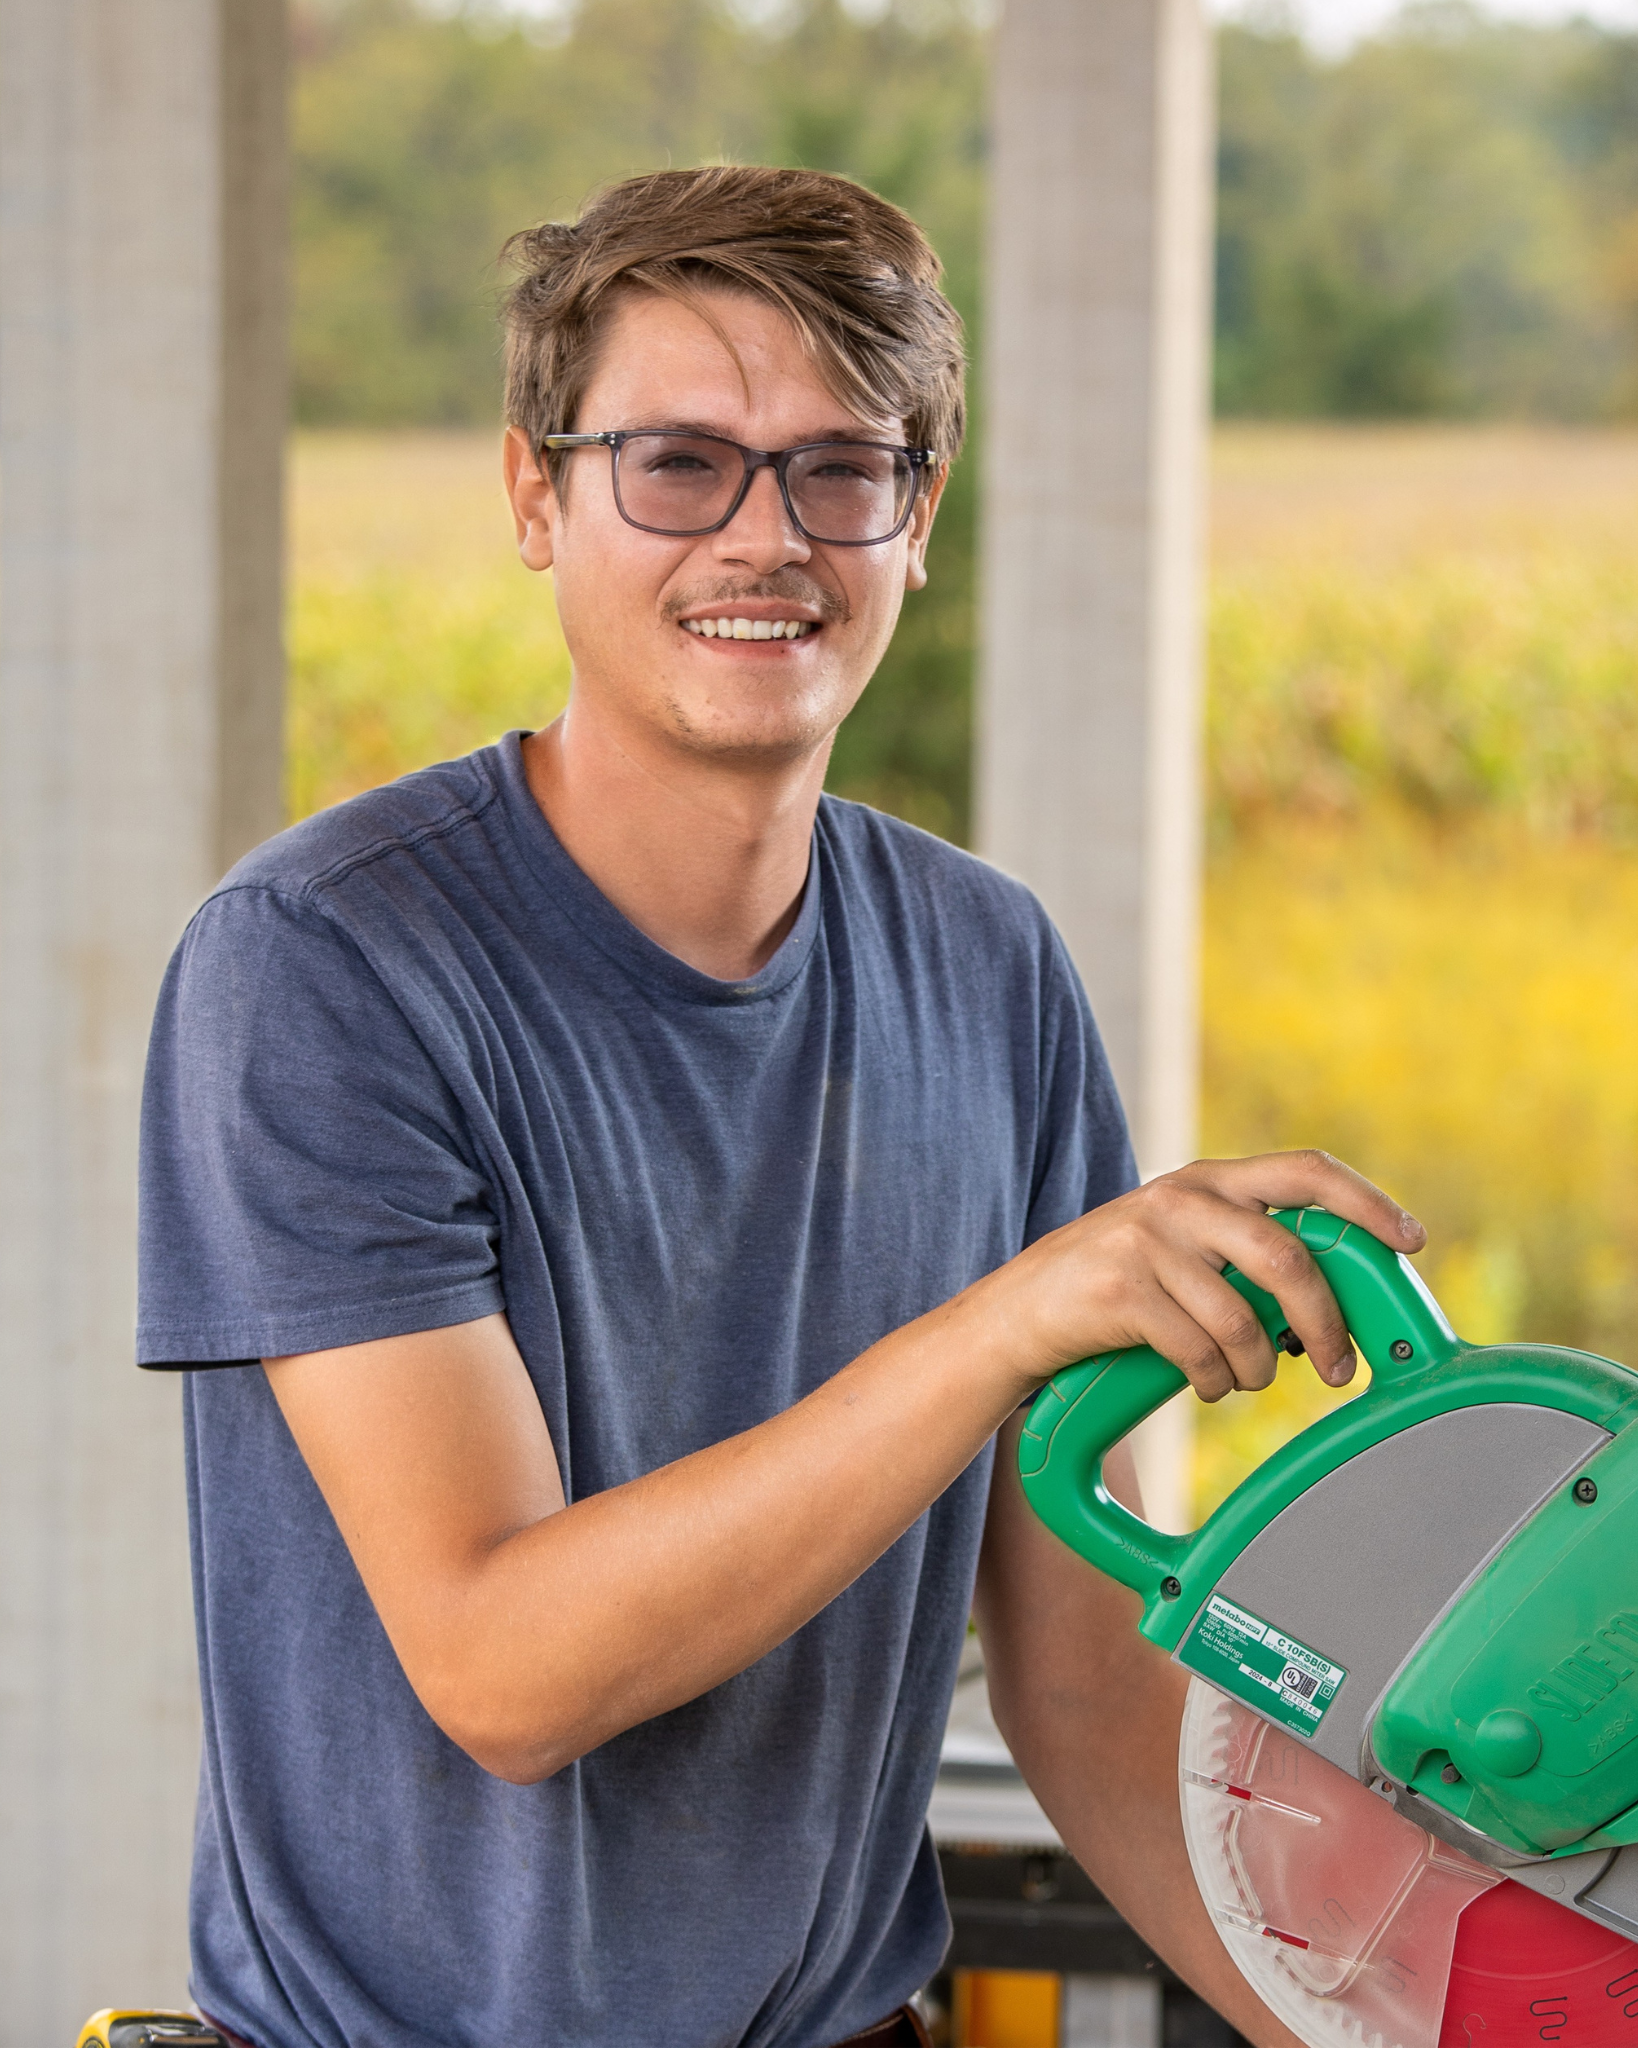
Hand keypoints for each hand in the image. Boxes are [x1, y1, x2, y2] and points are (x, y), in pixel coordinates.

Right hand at [980, 1150, 1424, 1403]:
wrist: (1018, 1314)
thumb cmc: (1117, 1290)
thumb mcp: (1183, 1248)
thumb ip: (1244, 1254)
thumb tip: (1330, 1308)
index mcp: (1209, 1180)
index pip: (1306, 1171)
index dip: (1366, 1203)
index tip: (1409, 1241)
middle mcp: (1182, 1198)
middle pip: (1288, 1254)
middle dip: (1326, 1320)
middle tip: (1341, 1366)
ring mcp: (1147, 1239)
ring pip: (1244, 1318)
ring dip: (1258, 1368)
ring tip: (1244, 1380)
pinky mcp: (1121, 1289)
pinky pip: (1199, 1350)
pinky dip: (1213, 1381)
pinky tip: (1202, 1383)